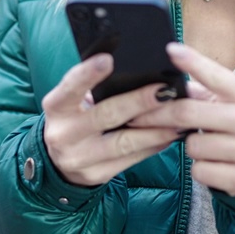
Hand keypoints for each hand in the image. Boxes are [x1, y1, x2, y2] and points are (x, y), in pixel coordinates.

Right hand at [41, 54, 183, 186]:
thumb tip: (136, 66)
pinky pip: (131, 160)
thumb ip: (94, 85)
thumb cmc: (75, 116)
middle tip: (164, 91)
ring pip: (123, 142)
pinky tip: (171, 135)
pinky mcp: (96, 174)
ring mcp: (79, 158)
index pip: (70, 87)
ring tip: (179, 118)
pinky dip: (153, 146)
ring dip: (155, 129)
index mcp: (56, 107)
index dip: (88, 73)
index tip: (109, 59)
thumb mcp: (73, 100)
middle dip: (138, 102)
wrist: (58, 160)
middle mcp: (63, 134)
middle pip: (106, 115)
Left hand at [129, 43, 234, 196]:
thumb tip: (170, 63)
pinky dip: (200, 168)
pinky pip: (200, 171)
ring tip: (203, 142)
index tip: (169, 50)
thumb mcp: (227, 97)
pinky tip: (212, 162)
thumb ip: (202, 83)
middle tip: (140, 116)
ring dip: (189, 145)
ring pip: (192, 146)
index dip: (190, 61)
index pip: (213, 75)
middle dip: (158, 116)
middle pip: (188, 113)